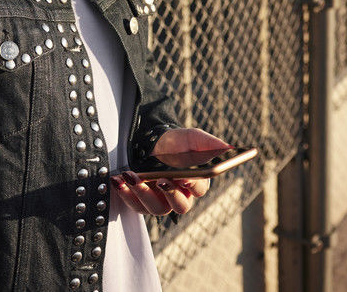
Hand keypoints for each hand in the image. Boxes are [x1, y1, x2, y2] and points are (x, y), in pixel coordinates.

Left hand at [112, 128, 231, 215]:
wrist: (153, 142)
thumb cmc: (178, 143)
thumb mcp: (194, 138)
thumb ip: (210, 143)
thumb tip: (228, 148)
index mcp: (197, 184)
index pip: (199, 189)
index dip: (193, 184)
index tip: (185, 176)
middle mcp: (180, 198)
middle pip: (179, 206)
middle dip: (169, 194)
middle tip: (160, 180)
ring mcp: (161, 202)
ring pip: (156, 208)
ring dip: (143, 193)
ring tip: (131, 176)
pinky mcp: (142, 202)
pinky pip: (135, 204)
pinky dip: (125, 193)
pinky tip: (117, 179)